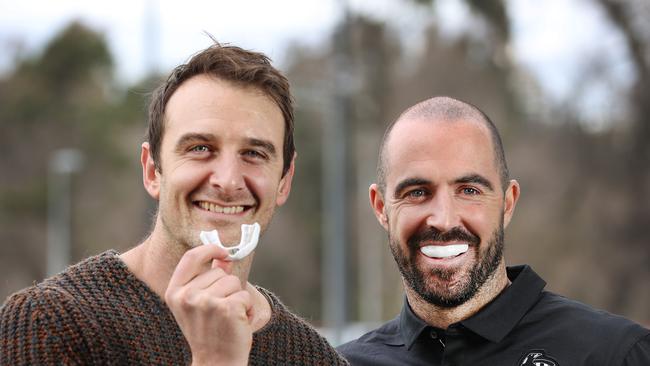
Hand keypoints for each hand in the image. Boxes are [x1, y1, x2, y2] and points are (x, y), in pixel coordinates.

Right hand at [165, 245, 252, 365]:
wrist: (215, 362)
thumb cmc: (208, 333)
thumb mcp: (199, 304)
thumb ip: (208, 278)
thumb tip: (225, 257)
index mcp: (174, 292)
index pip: (191, 257)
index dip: (210, 249)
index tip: (224, 252)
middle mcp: (187, 296)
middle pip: (220, 271)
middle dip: (227, 287)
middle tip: (220, 312)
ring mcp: (206, 302)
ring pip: (234, 282)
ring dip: (237, 298)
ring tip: (228, 318)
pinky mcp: (227, 308)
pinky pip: (245, 296)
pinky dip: (247, 309)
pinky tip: (237, 323)